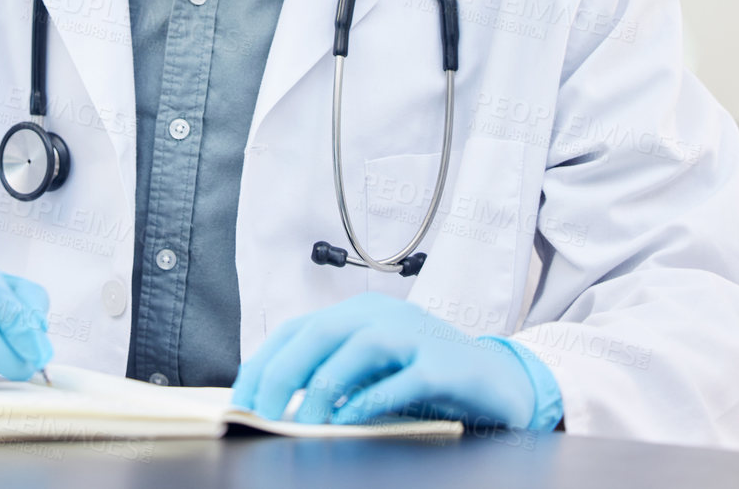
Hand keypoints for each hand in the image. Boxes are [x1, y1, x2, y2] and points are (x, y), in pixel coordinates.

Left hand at [231, 293, 552, 428]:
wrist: (498, 381)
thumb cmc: (425, 377)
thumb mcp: (372, 370)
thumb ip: (332, 375)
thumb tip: (277, 400)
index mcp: (359, 314)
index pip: (297, 330)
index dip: (263, 363)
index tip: (241, 400)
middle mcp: (383, 316)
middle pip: (319, 334)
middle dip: (282, 374)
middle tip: (260, 414)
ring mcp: (415, 336)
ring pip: (357, 351)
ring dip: (322, 390)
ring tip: (300, 424)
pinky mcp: (444, 365)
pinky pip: (402, 379)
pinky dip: (370, 399)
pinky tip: (348, 420)